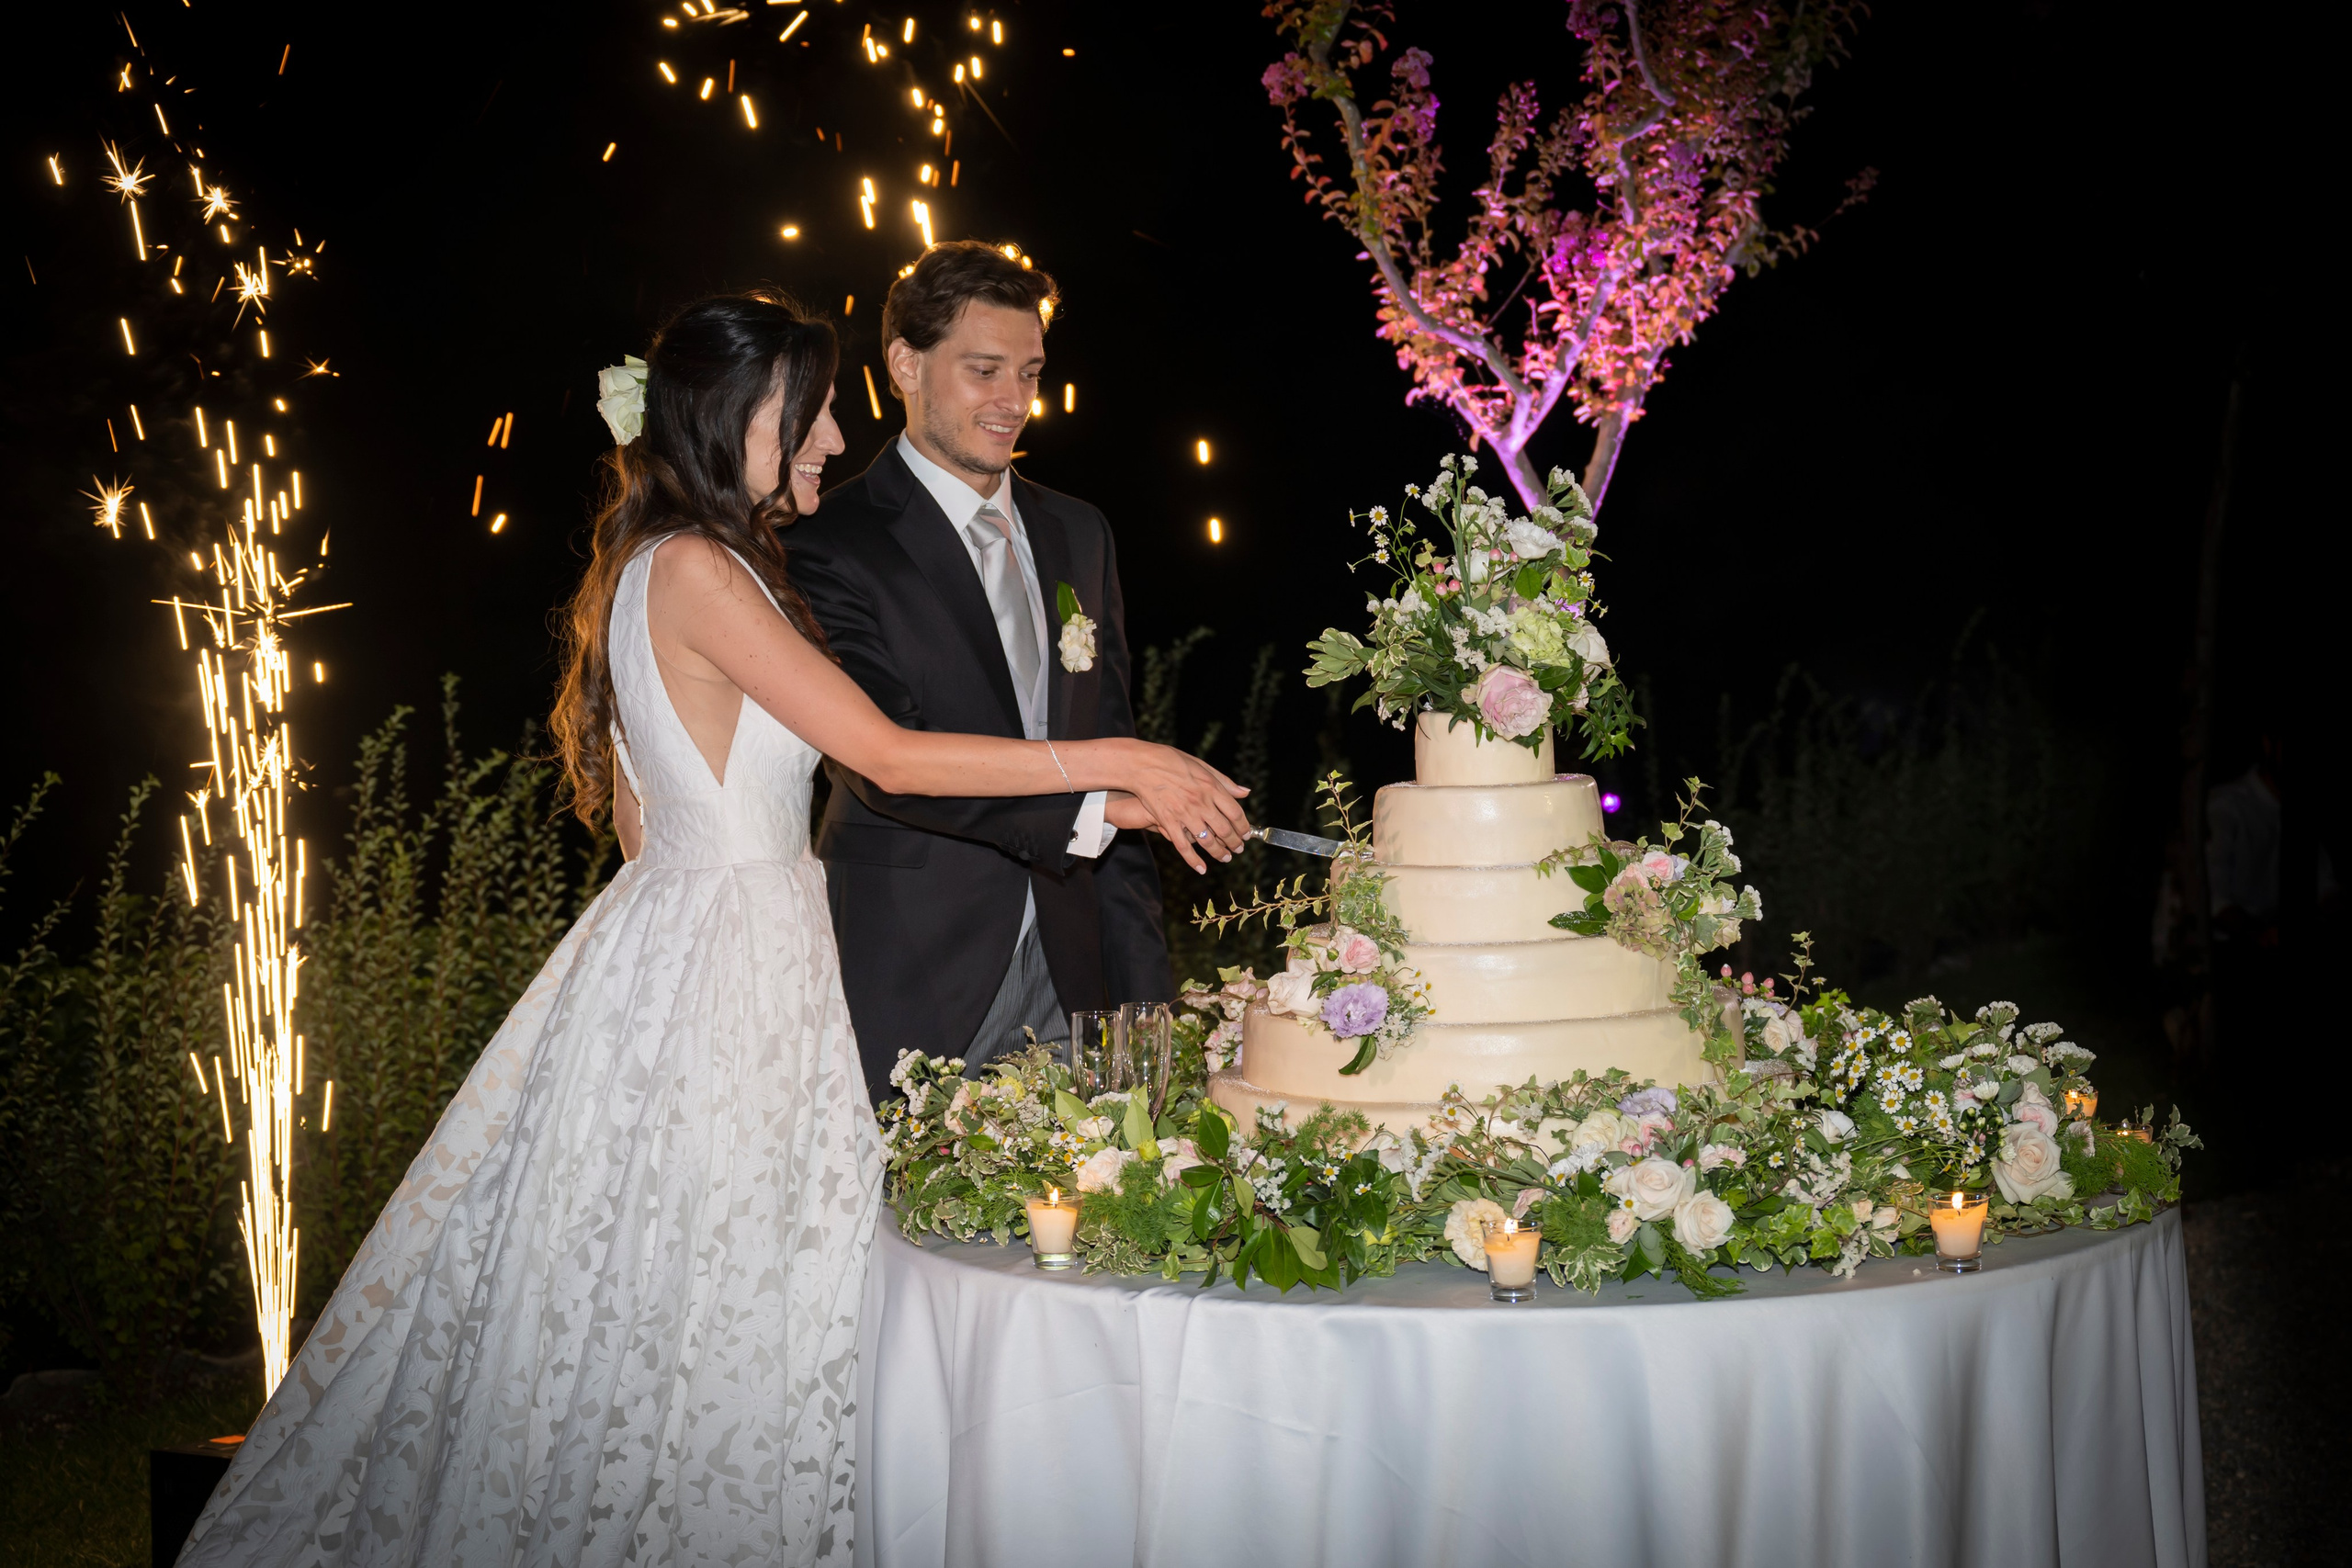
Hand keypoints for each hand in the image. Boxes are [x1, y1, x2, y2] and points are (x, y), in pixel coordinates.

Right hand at [1101, 744, 1249, 872]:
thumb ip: (1224, 782)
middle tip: (1238, 849)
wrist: (1142, 764)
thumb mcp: (1202, 766)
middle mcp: (1201, 802)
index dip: (1243, 827)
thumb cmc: (1172, 761)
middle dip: (1234, 843)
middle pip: (1224, 829)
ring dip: (1219, 852)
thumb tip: (1245, 792)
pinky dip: (1193, 860)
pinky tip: (1202, 869)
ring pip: (1207, 840)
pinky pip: (1183, 846)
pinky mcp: (1168, 822)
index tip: (1246, 834)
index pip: (1235, 812)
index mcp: (1211, 787)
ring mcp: (1184, 813)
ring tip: (1225, 857)